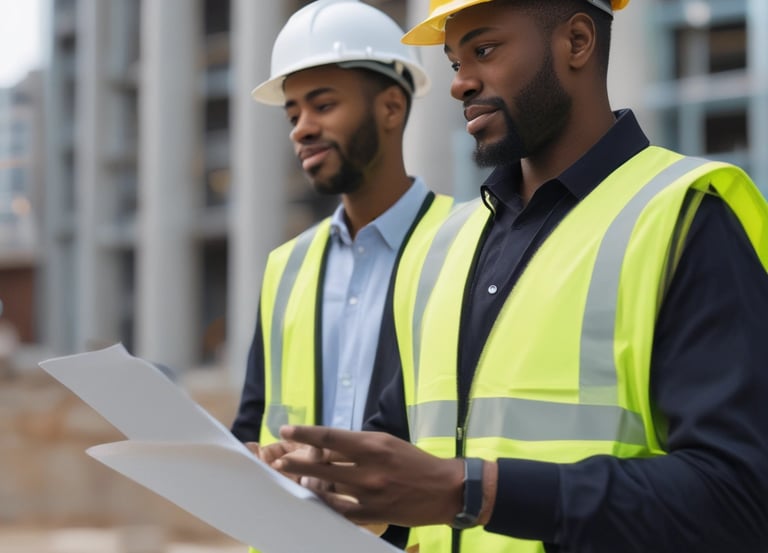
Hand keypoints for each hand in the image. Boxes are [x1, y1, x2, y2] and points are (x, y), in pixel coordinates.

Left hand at [274, 425, 464, 527]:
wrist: (444, 489)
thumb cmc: (414, 461)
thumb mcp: (387, 443)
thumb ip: (358, 445)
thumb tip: (327, 446)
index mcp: (374, 445)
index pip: (331, 437)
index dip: (305, 434)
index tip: (286, 430)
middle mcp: (370, 468)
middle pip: (323, 464)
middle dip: (296, 462)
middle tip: (277, 460)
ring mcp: (370, 494)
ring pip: (329, 488)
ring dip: (307, 484)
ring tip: (290, 480)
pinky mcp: (374, 514)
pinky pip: (341, 511)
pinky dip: (325, 505)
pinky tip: (312, 501)